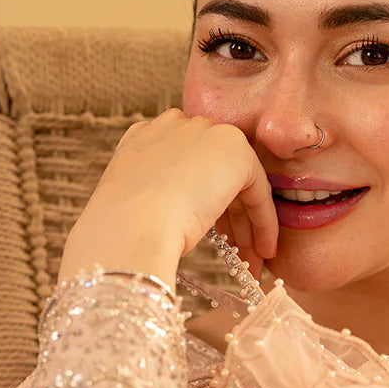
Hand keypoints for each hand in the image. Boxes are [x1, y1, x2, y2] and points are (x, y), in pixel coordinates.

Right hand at [58, 109, 277, 285]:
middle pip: (214, 172)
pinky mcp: (234, 150)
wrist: (130, 226)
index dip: (201, 203)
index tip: (211, 236)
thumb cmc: (125, 228)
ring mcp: (206, 132)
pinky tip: (263, 251)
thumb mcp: (137, 203)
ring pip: (236, 183)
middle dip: (229, 218)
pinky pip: (256, 189)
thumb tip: (184, 216)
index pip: (185, 165)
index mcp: (145, 136)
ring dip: (247, 226)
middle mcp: (177, 125)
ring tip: (253, 262)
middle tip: (237, 251)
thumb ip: (159, 194)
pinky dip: (263, 222)